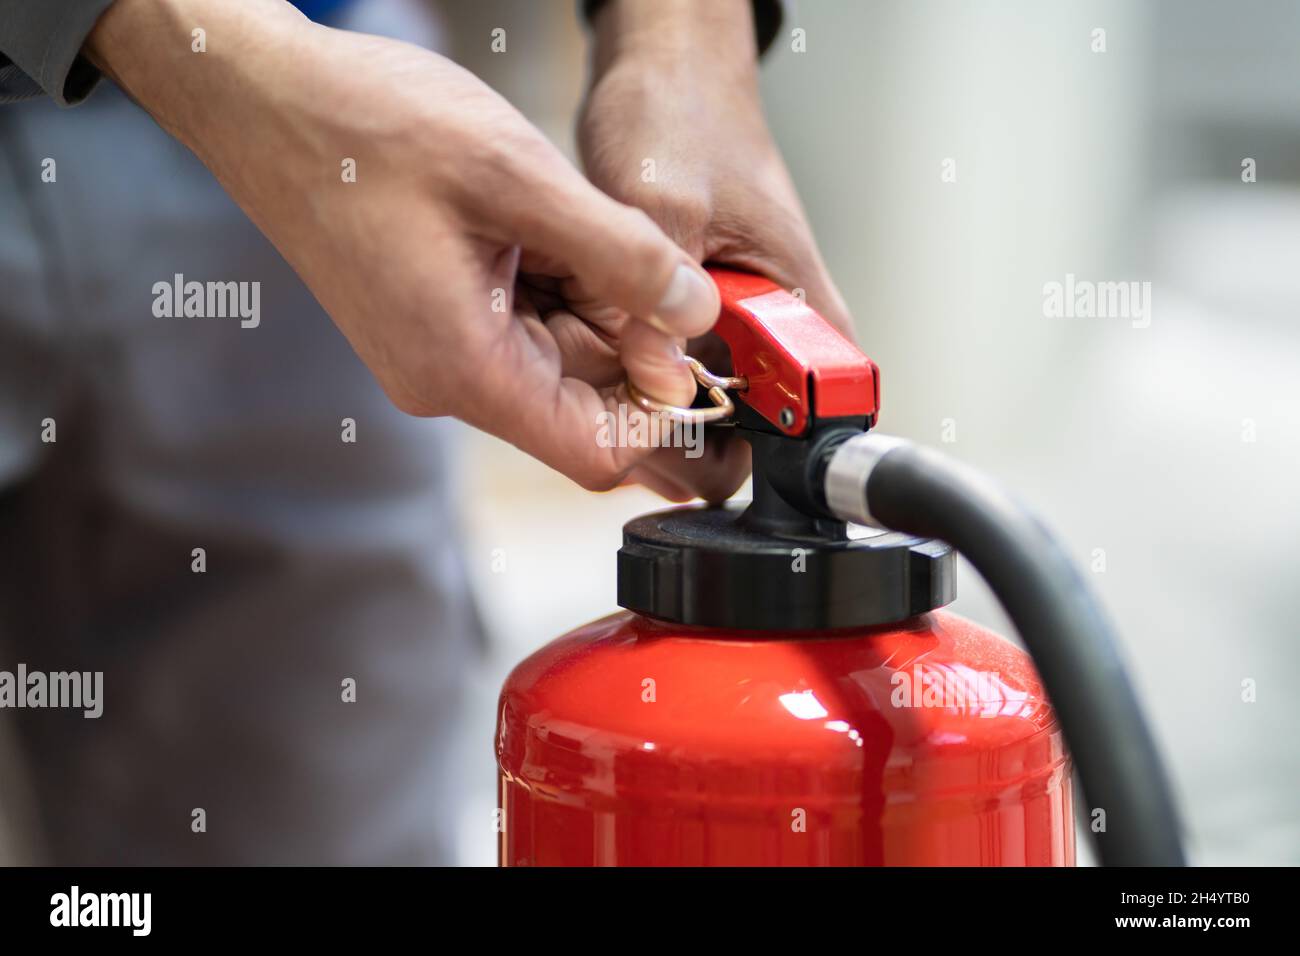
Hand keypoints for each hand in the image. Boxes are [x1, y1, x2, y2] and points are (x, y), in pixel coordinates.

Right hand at [87, 0, 721, 492]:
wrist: (264, 100)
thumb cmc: (364, 129)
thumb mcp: (518, 179)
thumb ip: (622, 256)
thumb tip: (695, 314)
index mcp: (466, 368)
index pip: (596, 450)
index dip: (664, 417)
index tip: (704, 360)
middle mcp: (449, 379)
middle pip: (583, 403)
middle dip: (631, 339)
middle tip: (641, 258)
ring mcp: (437, 352)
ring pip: (558, 359)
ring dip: (593, 302)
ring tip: (571, 220)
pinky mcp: (433, 321)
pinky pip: (522, 327)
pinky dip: (555, 284)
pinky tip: (543, 223)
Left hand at [580, 0, 853, 499]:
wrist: (664, 68)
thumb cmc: (685, 112)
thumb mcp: (662, 200)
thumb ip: (660, 292)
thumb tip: (656, 375)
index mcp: (806, 306)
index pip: (820, 418)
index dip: (766, 453)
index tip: (703, 440)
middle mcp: (780, 324)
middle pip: (752, 426)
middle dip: (686, 426)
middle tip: (632, 396)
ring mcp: (738, 321)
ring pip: (703, 401)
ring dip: (652, 393)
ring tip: (610, 347)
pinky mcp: (699, 313)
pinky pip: (670, 367)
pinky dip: (632, 362)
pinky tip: (600, 331)